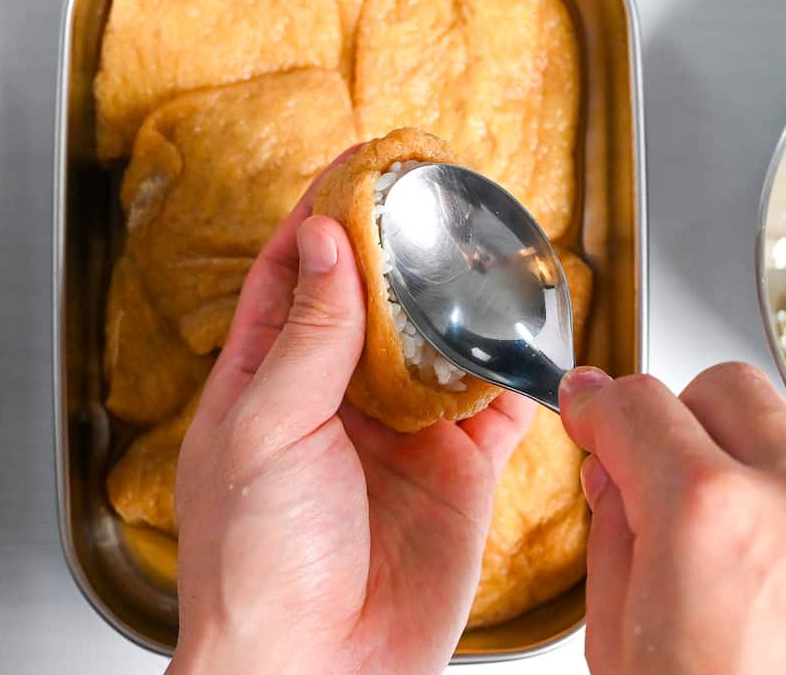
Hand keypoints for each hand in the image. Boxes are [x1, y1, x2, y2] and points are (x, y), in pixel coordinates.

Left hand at [167, 159, 534, 674]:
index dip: (324, 213)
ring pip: (441, 348)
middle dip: (404, 249)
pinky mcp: (456, 475)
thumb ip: (306, 336)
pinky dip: (515, 380)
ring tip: (493, 257)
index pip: (294, 271)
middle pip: (377, 300)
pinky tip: (531, 351)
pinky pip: (495, 412)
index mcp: (270, 379)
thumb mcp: (268, 430)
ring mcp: (400, 435)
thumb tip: (319, 240)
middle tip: (439, 197)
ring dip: (464, 307)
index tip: (358, 162)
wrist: (314, 670)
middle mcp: (337, 399)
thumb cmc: (254, 566)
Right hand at [560, 363, 785, 674]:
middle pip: (727, 391)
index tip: (589, 413)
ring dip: (750, 485)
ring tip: (733, 578)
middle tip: (656, 474)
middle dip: (679, 418)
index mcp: (708, 514)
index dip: (596, 404)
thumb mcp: (620, 653)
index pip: (635, 404)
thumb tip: (618, 485)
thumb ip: (613, 543)